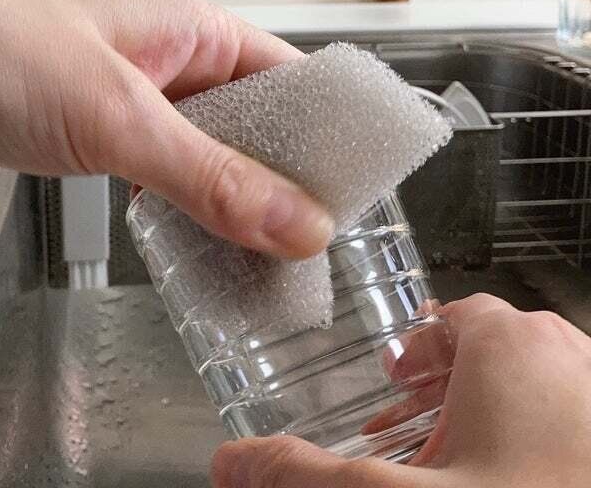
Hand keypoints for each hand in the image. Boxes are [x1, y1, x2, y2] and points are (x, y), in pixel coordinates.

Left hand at [0, 0, 331, 256]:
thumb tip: (294, 220)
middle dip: (280, 184)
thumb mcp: (115, 114)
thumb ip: (207, 175)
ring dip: (228, 204)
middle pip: (251, 129)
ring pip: (203, 158)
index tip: (352, 198)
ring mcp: (126, 102)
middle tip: (310, 248)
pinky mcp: (88, 136)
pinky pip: (156, 177)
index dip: (325, 140)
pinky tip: (193, 246)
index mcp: (191, 30)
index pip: (289, 84)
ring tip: (262, 260)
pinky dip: (178, 211)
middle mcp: (166, 63)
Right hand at [211, 293, 590, 486]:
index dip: (417, 348)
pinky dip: (541, 443)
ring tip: (462, 466)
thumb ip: (304, 476)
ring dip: (499, 420)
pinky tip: (511, 478)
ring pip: (543, 390)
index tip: (394, 380)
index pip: (456, 316)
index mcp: (517, 348)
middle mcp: (574, 363)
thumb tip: (231, 465)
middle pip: (499, 351)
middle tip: (420, 430)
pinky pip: (571, 423)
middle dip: (453, 389)